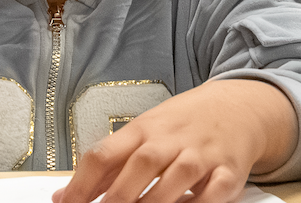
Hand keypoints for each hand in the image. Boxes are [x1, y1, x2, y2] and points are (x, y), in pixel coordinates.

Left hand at [54, 79, 296, 202]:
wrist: (237, 107)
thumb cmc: (181, 126)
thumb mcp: (141, 134)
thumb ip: (107, 166)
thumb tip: (63, 196)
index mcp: (142, 130)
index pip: (105, 153)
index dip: (82, 183)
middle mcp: (171, 140)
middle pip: (142, 164)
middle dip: (119, 196)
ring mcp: (202, 154)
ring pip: (179, 177)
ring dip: (157, 201)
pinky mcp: (229, 170)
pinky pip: (216, 190)